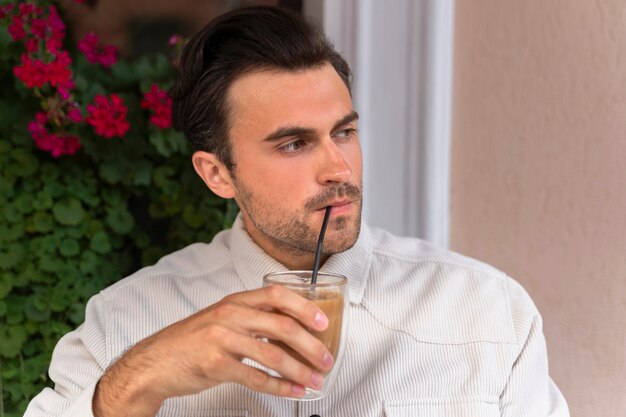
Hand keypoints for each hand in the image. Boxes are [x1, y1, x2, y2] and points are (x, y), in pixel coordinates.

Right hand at [93, 285, 332, 416]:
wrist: (154, 362)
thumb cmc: (190, 341)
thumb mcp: (221, 319)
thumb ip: (251, 318)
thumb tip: (290, 328)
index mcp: (235, 301)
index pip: (277, 295)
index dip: (304, 307)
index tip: (323, 322)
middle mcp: (230, 315)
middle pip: (282, 325)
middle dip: (311, 344)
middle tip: (326, 359)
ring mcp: (222, 339)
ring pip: (273, 354)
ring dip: (300, 370)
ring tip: (315, 380)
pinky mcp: (215, 365)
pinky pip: (256, 377)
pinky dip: (279, 386)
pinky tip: (293, 391)